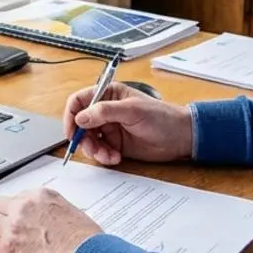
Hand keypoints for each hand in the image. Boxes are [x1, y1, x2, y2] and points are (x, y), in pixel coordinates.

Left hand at [0, 188, 101, 252]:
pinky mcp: (6, 250)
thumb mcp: (74, 216)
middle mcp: (24, 208)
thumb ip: (56, 215)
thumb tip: (52, 223)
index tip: (6, 212)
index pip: (17, 199)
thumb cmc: (88, 243)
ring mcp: (12, 228)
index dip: (8, 207)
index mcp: (41, 197)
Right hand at [62, 81, 193, 164]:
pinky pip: (99, 151)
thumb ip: (105, 112)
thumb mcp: (132, 111)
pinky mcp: (115, 144)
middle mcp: (106, 111)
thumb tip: (80, 117)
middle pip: (80, 124)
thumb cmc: (162, 117)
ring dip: (94, 150)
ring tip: (108, 155)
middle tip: (91, 148)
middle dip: (83, 138)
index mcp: (109, 95)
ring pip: (88, 140)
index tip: (72, 132)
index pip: (79, 101)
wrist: (180, 138)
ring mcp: (110, 128)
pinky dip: (103, 156)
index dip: (71, 116)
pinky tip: (116, 158)